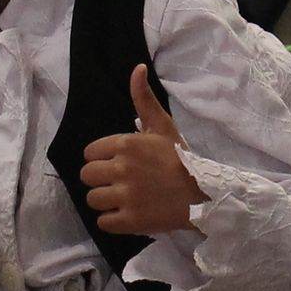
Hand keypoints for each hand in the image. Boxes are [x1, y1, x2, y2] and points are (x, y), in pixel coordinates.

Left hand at [80, 66, 206, 235]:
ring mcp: (125, 196)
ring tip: (123, 200)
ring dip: (105, 201)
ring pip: (92, 200)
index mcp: (126, 143)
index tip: (119, 164)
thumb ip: (143, 99)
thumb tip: (136, 68)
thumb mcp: (163, 126)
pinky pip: (103, 222)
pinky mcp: (130, 220)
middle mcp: (121, 168)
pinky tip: (126, 214)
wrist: (204, 192)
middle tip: (120, 183)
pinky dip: (112, 221)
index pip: (89, 153)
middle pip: (87, 176)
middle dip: (101, 180)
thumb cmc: (181, 158)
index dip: (102, 159)